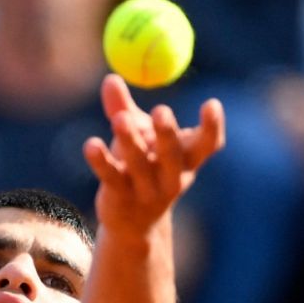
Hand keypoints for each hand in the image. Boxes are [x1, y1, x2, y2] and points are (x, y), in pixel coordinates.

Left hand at [82, 74, 225, 232]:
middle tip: (162, 111)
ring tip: (120, 120)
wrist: (134, 225)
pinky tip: (91, 146)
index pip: (207, 145)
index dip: (212, 127)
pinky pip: (111, 177)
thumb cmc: (142, 170)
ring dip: (130, 142)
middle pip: (173, 156)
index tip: (212, 103)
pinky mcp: (122, 199)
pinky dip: (101, 161)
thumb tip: (110, 77)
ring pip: (139, 165)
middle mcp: (172, 178)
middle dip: (168, 134)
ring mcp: (147, 191)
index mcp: (186, 161)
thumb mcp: (138, 138)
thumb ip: (124, 108)